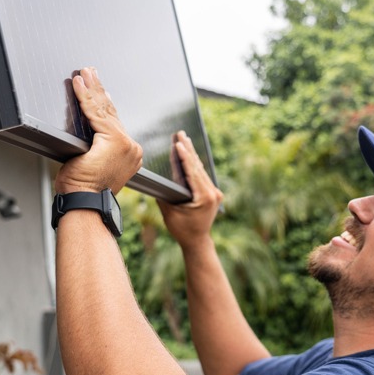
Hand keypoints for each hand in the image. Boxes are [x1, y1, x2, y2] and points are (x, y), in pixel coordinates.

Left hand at [55, 68, 142, 194]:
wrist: (85, 202)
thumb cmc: (85, 191)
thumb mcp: (94, 164)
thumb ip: (98, 148)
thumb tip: (89, 134)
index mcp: (130, 154)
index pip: (113, 122)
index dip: (103, 103)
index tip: (96, 87)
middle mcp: (132, 148)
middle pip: (111, 113)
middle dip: (99, 90)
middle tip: (90, 72)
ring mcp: (125, 145)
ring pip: (104, 111)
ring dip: (92, 89)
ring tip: (84, 72)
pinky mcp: (113, 141)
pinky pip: (95, 114)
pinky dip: (85, 97)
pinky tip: (78, 83)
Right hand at [157, 131, 223, 247]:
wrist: (197, 241)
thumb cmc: (182, 230)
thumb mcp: (169, 213)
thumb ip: (165, 195)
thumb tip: (158, 179)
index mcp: (205, 197)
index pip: (193, 172)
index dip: (185, 156)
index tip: (179, 143)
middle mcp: (213, 193)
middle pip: (198, 167)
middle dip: (188, 149)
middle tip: (181, 133)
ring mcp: (215, 193)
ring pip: (201, 170)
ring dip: (191, 154)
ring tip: (184, 139)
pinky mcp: (213, 193)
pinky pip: (202, 176)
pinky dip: (194, 165)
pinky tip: (189, 153)